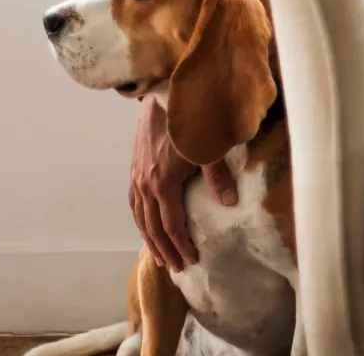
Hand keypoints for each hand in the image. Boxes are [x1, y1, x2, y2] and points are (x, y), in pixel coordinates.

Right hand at [129, 97, 237, 271]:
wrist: (163, 96)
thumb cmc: (189, 120)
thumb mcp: (206, 147)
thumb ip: (217, 176)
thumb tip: (230, 202)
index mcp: (163, 183)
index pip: (171, 224)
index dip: (181, 245)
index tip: (191, 260)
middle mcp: (145, 185)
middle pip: (153, 227)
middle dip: (164, 250)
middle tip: (176, 268)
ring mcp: (136, 177)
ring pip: (140, 217)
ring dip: (149, 239)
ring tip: (159, 256)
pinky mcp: (134, 168)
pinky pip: (133, 203)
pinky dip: (140, 219)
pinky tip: (146, 226)